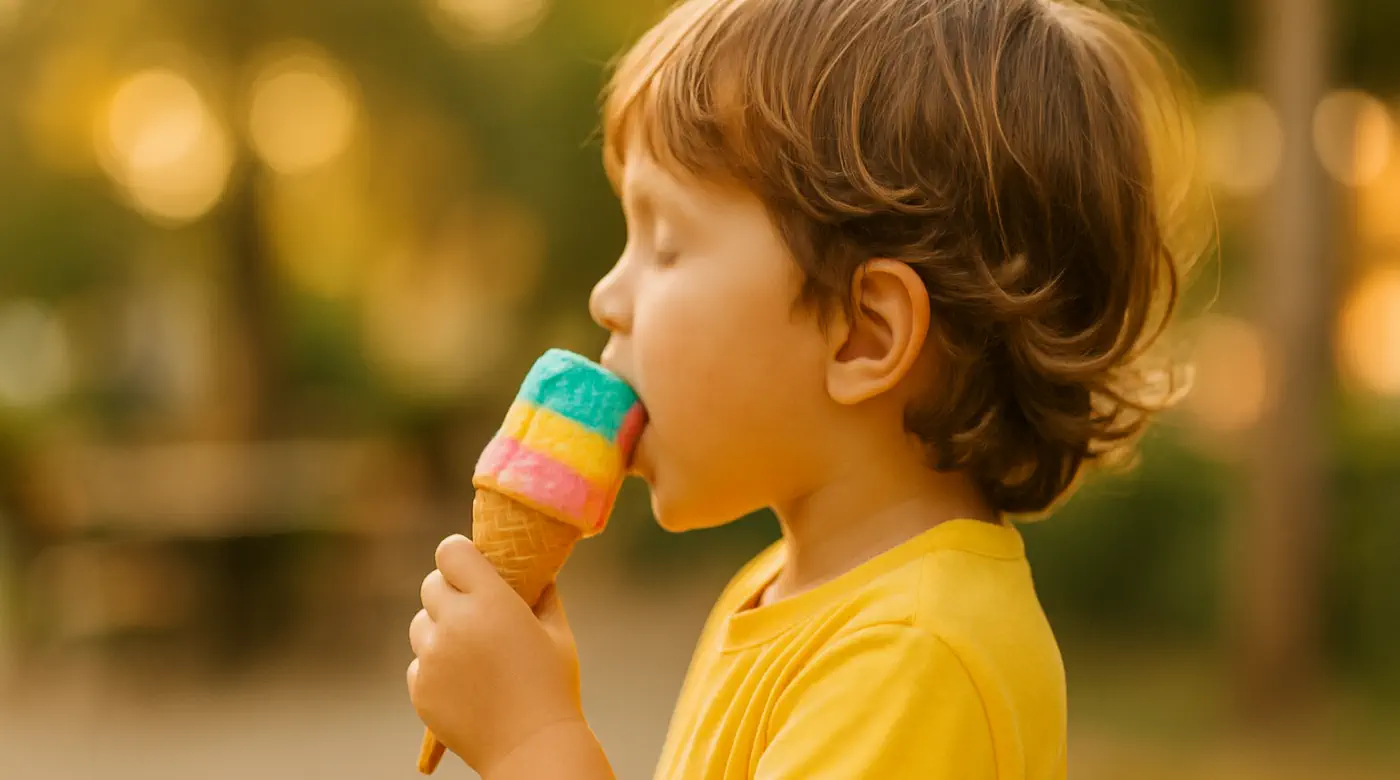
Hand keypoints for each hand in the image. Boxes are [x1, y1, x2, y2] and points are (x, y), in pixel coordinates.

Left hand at [407, 535, 584, 773]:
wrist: (531, 748)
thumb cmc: (552, 686)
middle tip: (473, 609)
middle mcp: (454, 623)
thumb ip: (543, 595)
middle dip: (450, 591)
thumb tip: (536, 573)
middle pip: (431, 584)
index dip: (460, 556)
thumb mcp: (557, 632)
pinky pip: (419, 662)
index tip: (472, 567)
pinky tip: (465, 681)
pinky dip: (436, 666)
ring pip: (420, 624)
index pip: (450, 552)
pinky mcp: (420, 688)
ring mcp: (433, 658)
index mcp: (490, 600)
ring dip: (439, 628)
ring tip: (470, 650)